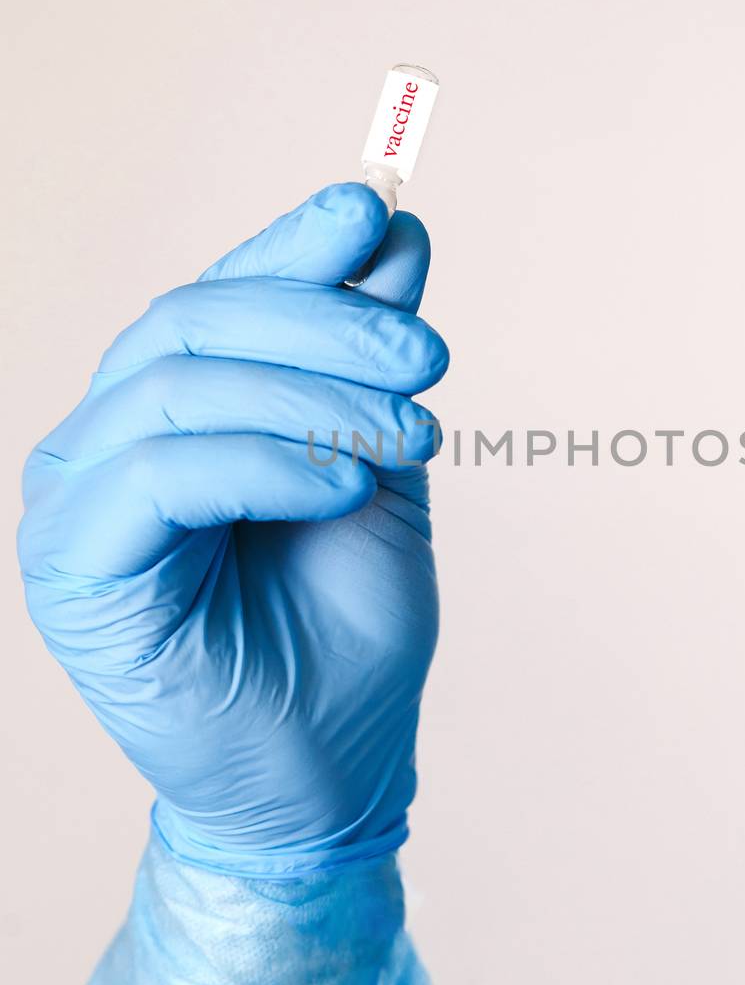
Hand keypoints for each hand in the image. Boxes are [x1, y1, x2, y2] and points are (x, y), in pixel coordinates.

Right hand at [18, 184, 448, 873]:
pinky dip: (267, 460)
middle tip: (429, 355)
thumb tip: (394, 227)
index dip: (289, 246)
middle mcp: (104, 443)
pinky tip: (346, 485)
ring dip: (313, 392)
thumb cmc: (347, 628)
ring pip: (177, 384)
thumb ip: (369, 357)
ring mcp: (77, 504)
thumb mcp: (377, 461)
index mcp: (167, 413)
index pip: (213, 295)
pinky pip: (161, 472)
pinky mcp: (75, 569)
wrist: (330, 775)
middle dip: (323, 320)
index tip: (375, 209)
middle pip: (190, 321)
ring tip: (413, 431)